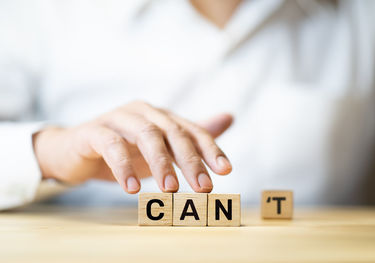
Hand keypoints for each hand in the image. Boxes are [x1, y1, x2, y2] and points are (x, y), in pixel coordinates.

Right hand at [33, 101, 232, 193]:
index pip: (192, 130)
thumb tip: (229, 117)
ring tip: (171, 191)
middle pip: (173, 132)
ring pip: (146, 135)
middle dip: (191, 161)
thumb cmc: (123, 151)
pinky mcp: (93, 131)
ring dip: (161, 163)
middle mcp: (143, 112)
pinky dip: (124, 166)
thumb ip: (191, 138)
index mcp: (161, 117)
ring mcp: (118, 118)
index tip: (226, 171)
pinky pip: (111, 145)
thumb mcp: (160, 149)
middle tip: (203, 187)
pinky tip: (133, 189)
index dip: (211, 149)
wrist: (74, 152)